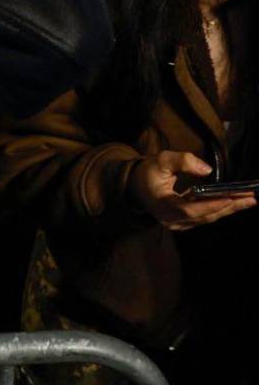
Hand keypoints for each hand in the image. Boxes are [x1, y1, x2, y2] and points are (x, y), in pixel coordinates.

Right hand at [128, 150, 256, 230]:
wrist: (136, 186)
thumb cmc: (149, 172)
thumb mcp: (162, 160)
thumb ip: (183, 161)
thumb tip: (206, 170)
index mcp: (162, 205)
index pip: (189, 209)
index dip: (211, 205)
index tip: (231, 197)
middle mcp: (171, 219)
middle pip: (204, 216)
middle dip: (229, 206)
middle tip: (250, 198)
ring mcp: (178, 224)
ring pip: (207, 218)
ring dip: (229, 209)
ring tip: (249, 200)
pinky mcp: (184, 223)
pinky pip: (205, 218)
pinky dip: (221, 210)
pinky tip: (235, 203)